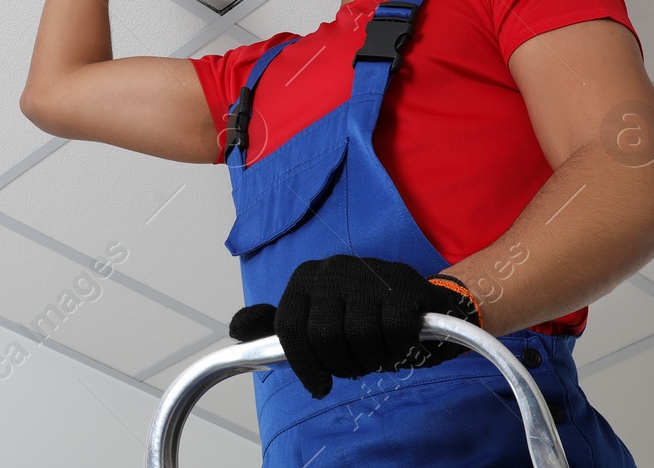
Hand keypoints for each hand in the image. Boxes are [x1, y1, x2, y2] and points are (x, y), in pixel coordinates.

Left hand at [228, 255, 477, 398]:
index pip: (289, 329)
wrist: (419, 304)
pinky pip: (393, 332)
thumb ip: (274, 326)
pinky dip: (396, 348)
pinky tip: (397, 342)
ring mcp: (368, 273)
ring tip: (376, 352)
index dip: (304, 365)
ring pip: (359, 338)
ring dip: (371, 359)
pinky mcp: (403, 285)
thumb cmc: (361, 316)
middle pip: (324, 337)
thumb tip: (234, 331)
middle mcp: (332, 269)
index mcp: (305, 278)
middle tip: (355, 364)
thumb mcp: (313, 318)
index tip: (319, 384)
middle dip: (341, 364)